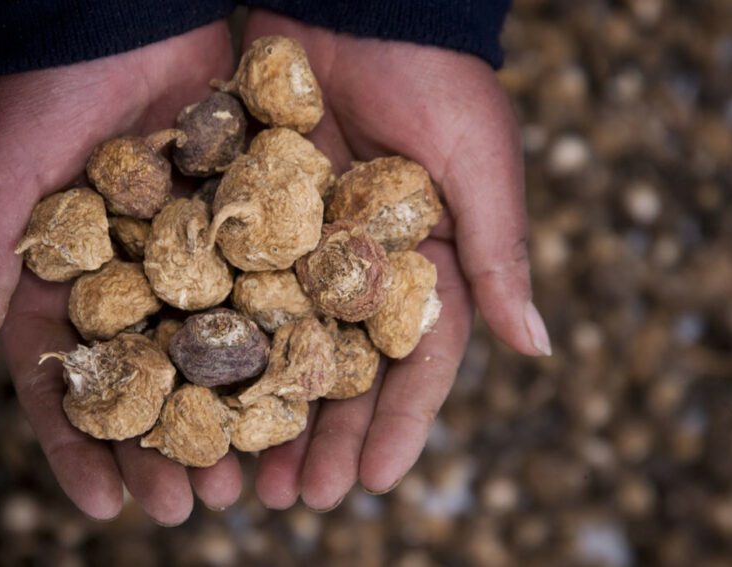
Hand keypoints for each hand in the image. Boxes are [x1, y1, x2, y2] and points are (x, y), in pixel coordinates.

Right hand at [0, 23, 242, 524]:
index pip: (66, 380)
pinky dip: (277, 341)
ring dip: (229, 415)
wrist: (114, 5)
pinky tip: (300, 395)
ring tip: (255, 477)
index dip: (81, 447)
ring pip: (210, 350)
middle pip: (147, 381)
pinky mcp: (236, 220)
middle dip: (167, 447)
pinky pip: (260, 289)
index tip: (107, 507)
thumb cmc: (41, 87)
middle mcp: (125, 277)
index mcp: (58, 280)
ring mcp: (185, 253)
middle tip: (196, 510)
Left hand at [243, 11, 550, 510]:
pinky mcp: (251, 219)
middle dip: (322, 436)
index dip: (396, 424)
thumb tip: (539, 349)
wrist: (355, 1)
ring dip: (264, 410)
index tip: (370, 483)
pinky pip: (231, 291)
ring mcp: (302, 248)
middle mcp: (362, 268)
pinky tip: (192, 392)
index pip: (415, 361)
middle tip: (295, 501)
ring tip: (242, 476)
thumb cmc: (433, 73)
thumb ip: (497, 253)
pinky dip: (215, 342)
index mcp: (425, 264)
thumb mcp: (476, 162)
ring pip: (281, 345)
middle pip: (340, 369)